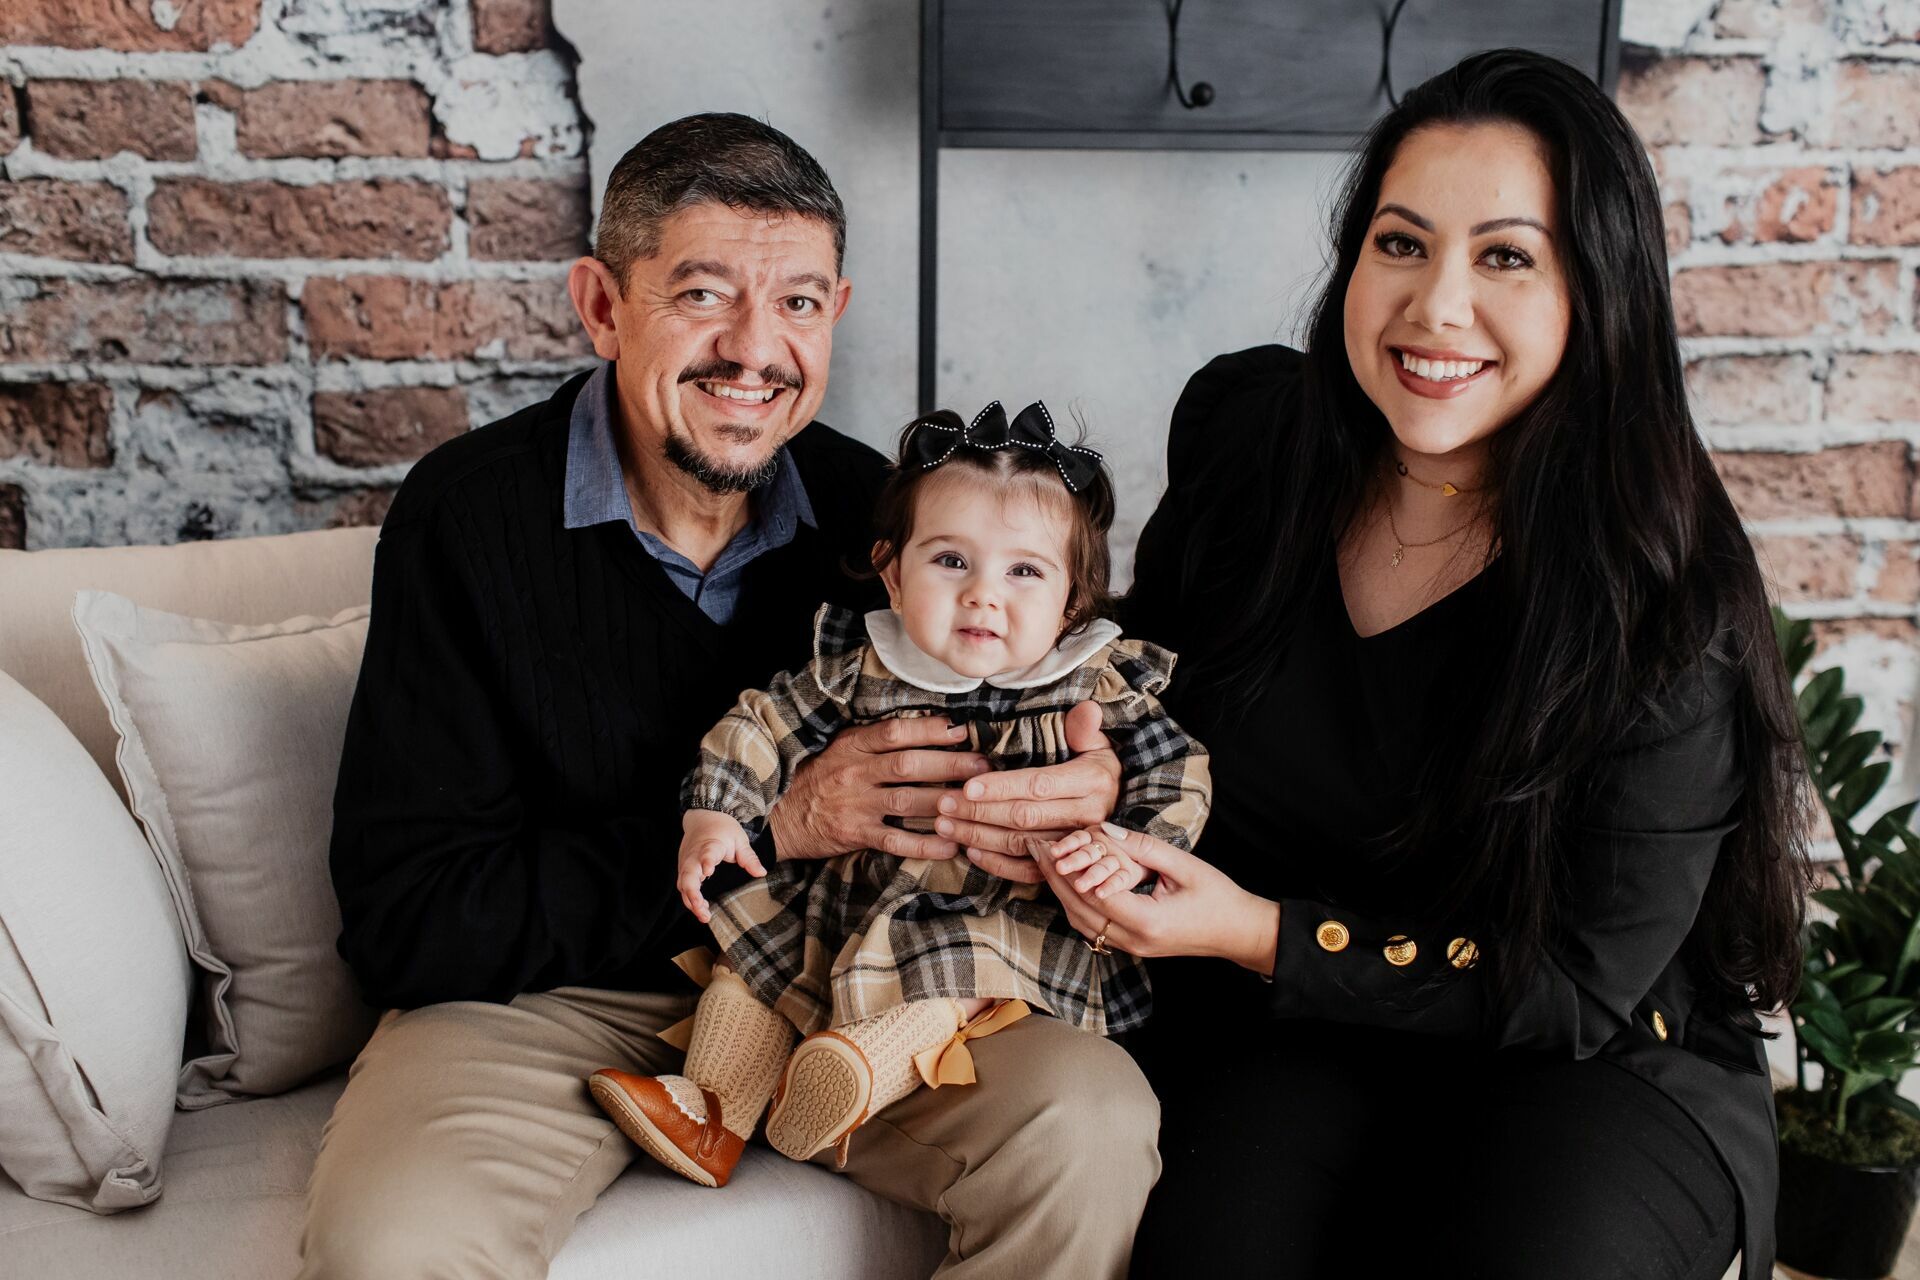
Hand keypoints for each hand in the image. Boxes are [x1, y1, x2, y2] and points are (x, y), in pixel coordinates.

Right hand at [677, 810, 765, 922]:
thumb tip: (761, 873)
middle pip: (688, 875)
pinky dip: (690, 898)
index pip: (707, 854)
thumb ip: (749, 857)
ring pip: (683, 884)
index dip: (706, 862)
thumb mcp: (740, 839)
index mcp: (711, 845)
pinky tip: (702, 909)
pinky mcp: (683, 868)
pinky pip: (683, 886)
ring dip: (691, 901)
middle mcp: (695, 855)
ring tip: (705, 916)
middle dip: (693, 894)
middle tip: (703, 910)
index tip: (708, 872)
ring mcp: (686, 862)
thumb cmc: (723, 829)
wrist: (703, 816)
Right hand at [764, 716, 989, 861]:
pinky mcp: (856, 834)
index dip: (930, 730)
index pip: (896, 732)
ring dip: (946, 801)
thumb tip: (922, 728)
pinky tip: (951, 845)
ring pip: (908, 800)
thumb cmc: (816, 779)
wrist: (777, 817)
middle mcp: (855, 772)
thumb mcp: (838, 749)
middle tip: (984, 767)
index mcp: (852, 746)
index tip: (961, 731)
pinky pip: (896, 839)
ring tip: (976, 803)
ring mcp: (856, 804)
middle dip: (951, 764)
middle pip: (910, 764)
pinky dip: (925, 844)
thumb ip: (873, 742)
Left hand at [935, 701, 1121, 884]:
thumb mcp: (1097, 743)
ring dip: (980, 836)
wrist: (1120, 806)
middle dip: (979, 812)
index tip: (967, 786)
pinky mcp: (1066, 863)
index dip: (1002, 787)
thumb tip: (1086, 709)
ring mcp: (1075, 844)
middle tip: (943, 804)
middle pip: (1024, 817)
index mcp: (1090, 781)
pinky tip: (970, 851)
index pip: (1039, 785)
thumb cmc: (1097, 767)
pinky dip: (998, 864)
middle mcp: (1085, 816)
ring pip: (1021, 844)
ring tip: (945, 825)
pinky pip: (1029, 871)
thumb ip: (1085, 728)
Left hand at [1037, 822, 1280, 973]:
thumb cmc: (1219, 898)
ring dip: (1061, 891)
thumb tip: (1107, 830)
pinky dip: (1076, 904)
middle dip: (1054, 878)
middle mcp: (1134, 940)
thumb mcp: (1185, 866)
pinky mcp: (1133, 946)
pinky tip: (1067, 883)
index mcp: (1147, 921)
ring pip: (1082, 922)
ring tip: (1045, 862)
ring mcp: (1132, 948)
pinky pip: (1094, 927)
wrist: (1239, 933)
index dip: (1065, 869)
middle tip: (1035, 848)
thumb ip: (1145, 848)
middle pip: (1079, 910)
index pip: (1092, 894)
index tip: (1048, 844)